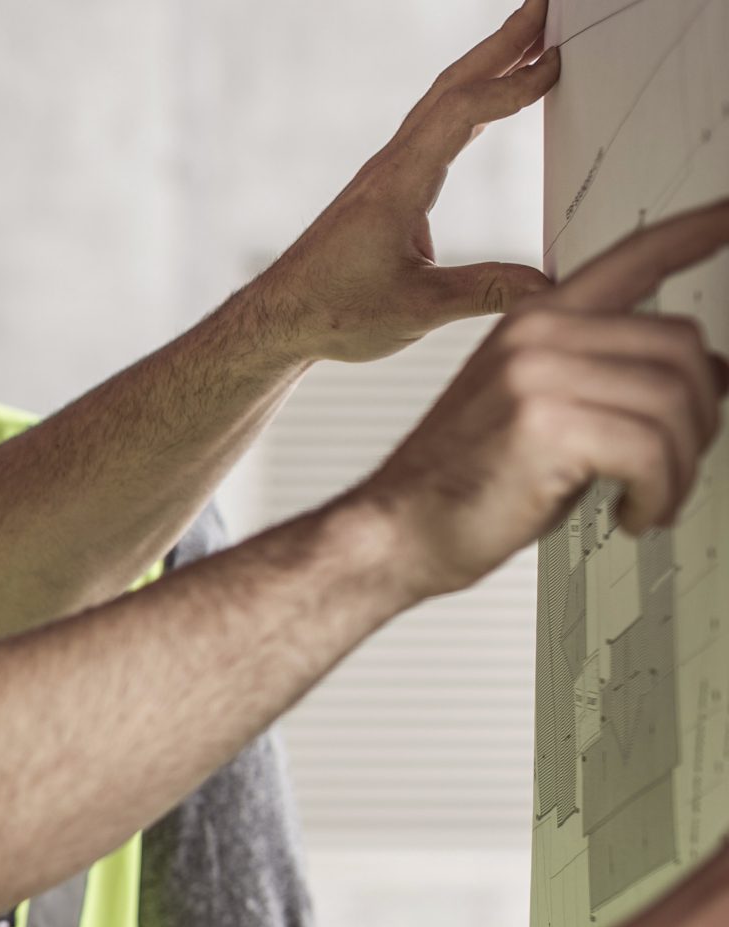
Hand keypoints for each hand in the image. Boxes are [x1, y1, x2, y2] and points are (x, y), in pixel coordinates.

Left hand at [243, 0, 560, 364]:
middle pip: (451, 88)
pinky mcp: (385, 188)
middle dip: (501, 44)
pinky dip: (467, 103)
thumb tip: (548, 288)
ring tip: (528, 40)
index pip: (460, 115)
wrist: (279, 319)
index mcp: (398, 187)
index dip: (510, 86)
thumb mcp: (417, 309)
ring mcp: (386, 174)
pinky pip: (433, 128)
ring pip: (439, 103)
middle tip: (544, 7)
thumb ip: (485, 292)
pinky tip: (490, 103)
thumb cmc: (334, 311)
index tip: (555, 62)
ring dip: (485, 67)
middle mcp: (390, 168)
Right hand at [345, 196, 728, 602]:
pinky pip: (653, 451)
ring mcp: (538, 373)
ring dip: (682, 466)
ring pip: (678, 401)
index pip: (635, 257)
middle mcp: (538, 334)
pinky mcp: (545, 422)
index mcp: (536, 321)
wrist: (393, 532)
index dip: (697, 230)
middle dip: (702, 416)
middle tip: (675, 465)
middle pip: (683, 345)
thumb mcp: (540, 414)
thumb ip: (613, 381)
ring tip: (652, 498)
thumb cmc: (461, 484)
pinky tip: (635, 513)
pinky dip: (661, 493)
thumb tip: (710, 376)